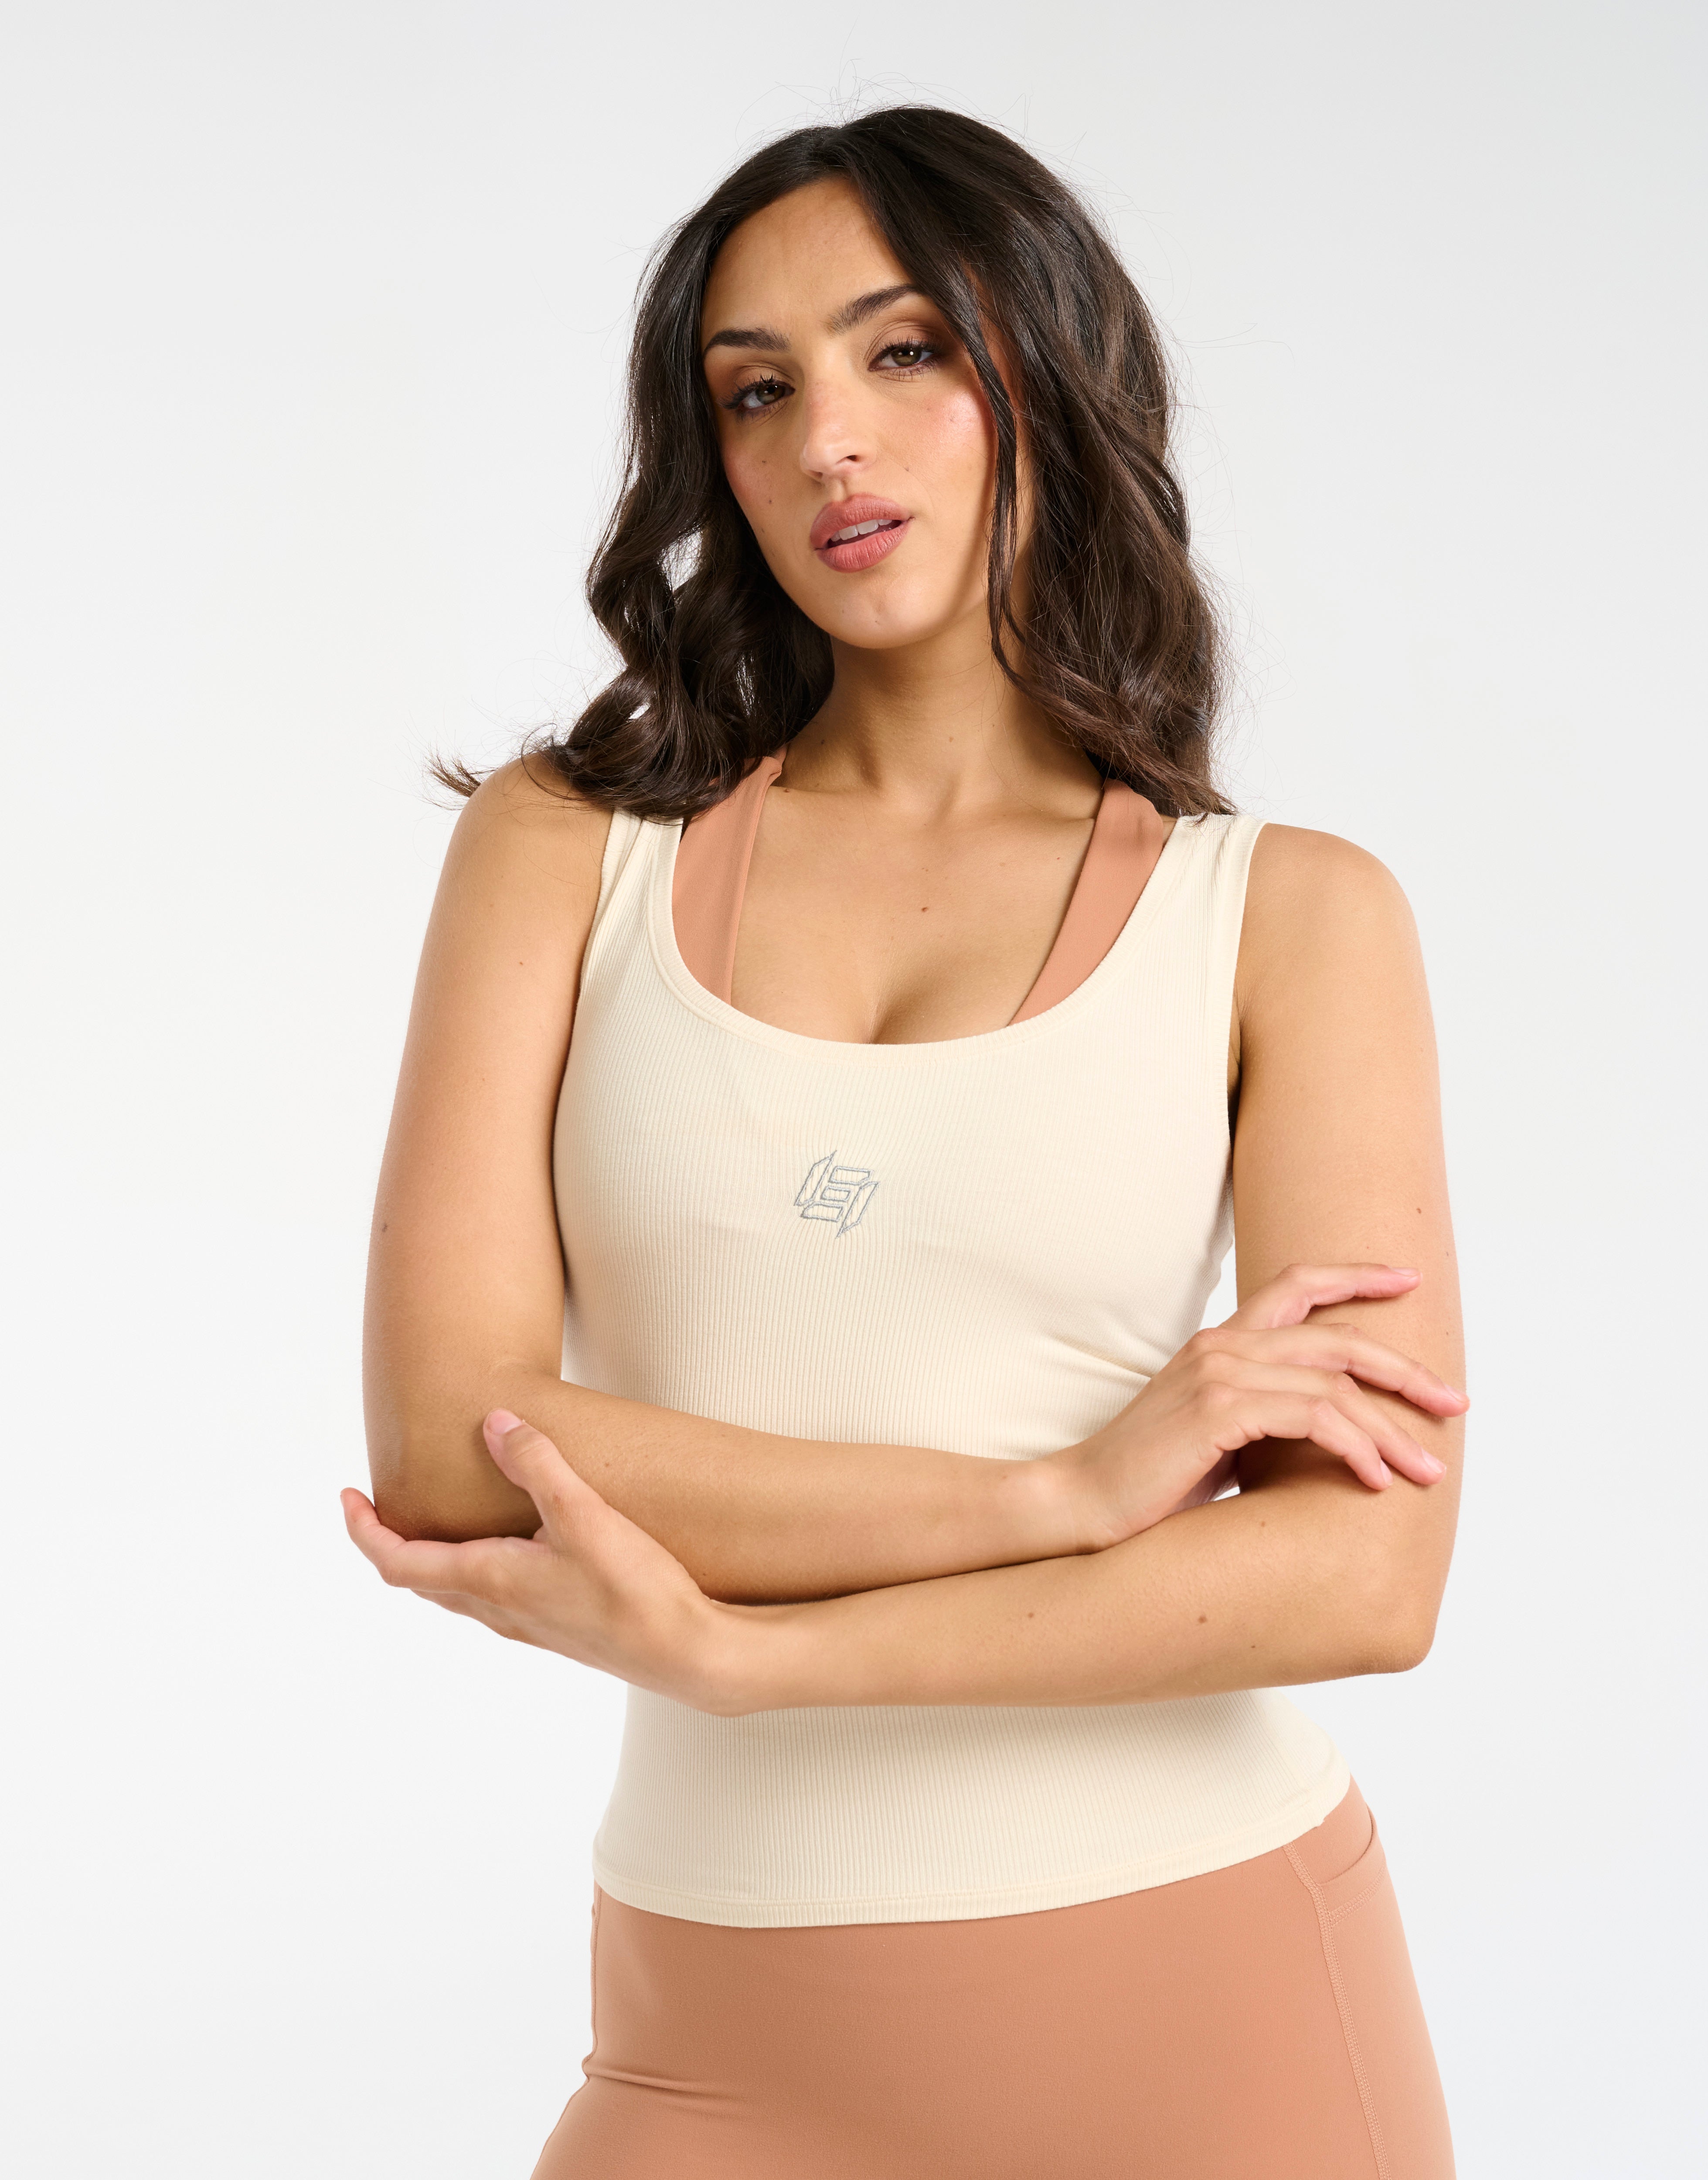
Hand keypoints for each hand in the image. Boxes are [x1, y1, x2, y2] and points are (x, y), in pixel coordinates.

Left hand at [342, 1412, 745, 1712]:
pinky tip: (506, 1548)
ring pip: (455, 1592)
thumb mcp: (584, 1515)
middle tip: (378, 1504)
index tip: (346, 1498)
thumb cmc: (635, 1591)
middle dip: (392, 1541)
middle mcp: (497, 1609)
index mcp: (490, 1581)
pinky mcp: (554, 1627)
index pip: (399, 1562)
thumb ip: (538, 1464)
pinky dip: (472, 1570)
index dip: (364, 1531)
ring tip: (434, 1519)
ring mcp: (526, 1624)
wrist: (687, 1655)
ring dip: (432, 1558)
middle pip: (420, 1579)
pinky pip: (490, 1599)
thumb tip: (495, 1423)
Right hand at [1051, 1264, 1466, 1551]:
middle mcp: (1223, 1345)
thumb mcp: (1218, 1438)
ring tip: (1427, 1471)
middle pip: (1339, 1340)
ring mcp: (1219, 1372)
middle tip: (1455, 1403)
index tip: (1410, 1280)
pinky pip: (1314, 1417)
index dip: (1357, 1276)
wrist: (1081, 1505)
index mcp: (1220, 1343)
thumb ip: (1265, 1418)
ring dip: (1393, 1431)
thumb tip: (1326, 1434)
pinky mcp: (1218, 1410)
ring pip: (1336, 1386)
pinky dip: (1355, 1447)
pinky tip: (1376, 1480)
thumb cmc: (1150, 1484)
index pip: (1297, 1285)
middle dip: (1407, 1372)